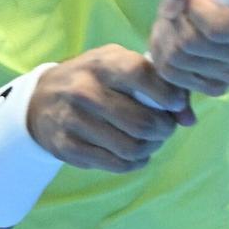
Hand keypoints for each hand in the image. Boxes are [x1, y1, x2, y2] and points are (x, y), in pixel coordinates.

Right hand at [27, 44, 195, 172]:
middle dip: (164, 129)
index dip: (168, 94)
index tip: (176, 104)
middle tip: (165, 127)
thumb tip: (189, 118)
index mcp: (101, 64)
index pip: (143, 76)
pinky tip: (135, 154)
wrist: (40, 100)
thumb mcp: (118, 66)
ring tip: (151, 140)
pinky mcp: (68, 147)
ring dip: (151, 148)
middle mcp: (84, 90)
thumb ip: (156, 83)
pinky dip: (135, 162)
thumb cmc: (92, 78)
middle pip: (143, 121)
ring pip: (132, 147)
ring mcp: (74, 120)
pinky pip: (116, 164)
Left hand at [147, 0, 228, 96]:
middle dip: (175, 20)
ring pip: (177, 60)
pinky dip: (167, 55)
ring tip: (179, 19)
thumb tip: (172, 9)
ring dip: (167, 36)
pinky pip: (174, 77)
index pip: (214, 29)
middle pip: (189, 44)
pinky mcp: (216, 87)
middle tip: (182, 6)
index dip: (195, 10)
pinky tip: (178, 38)